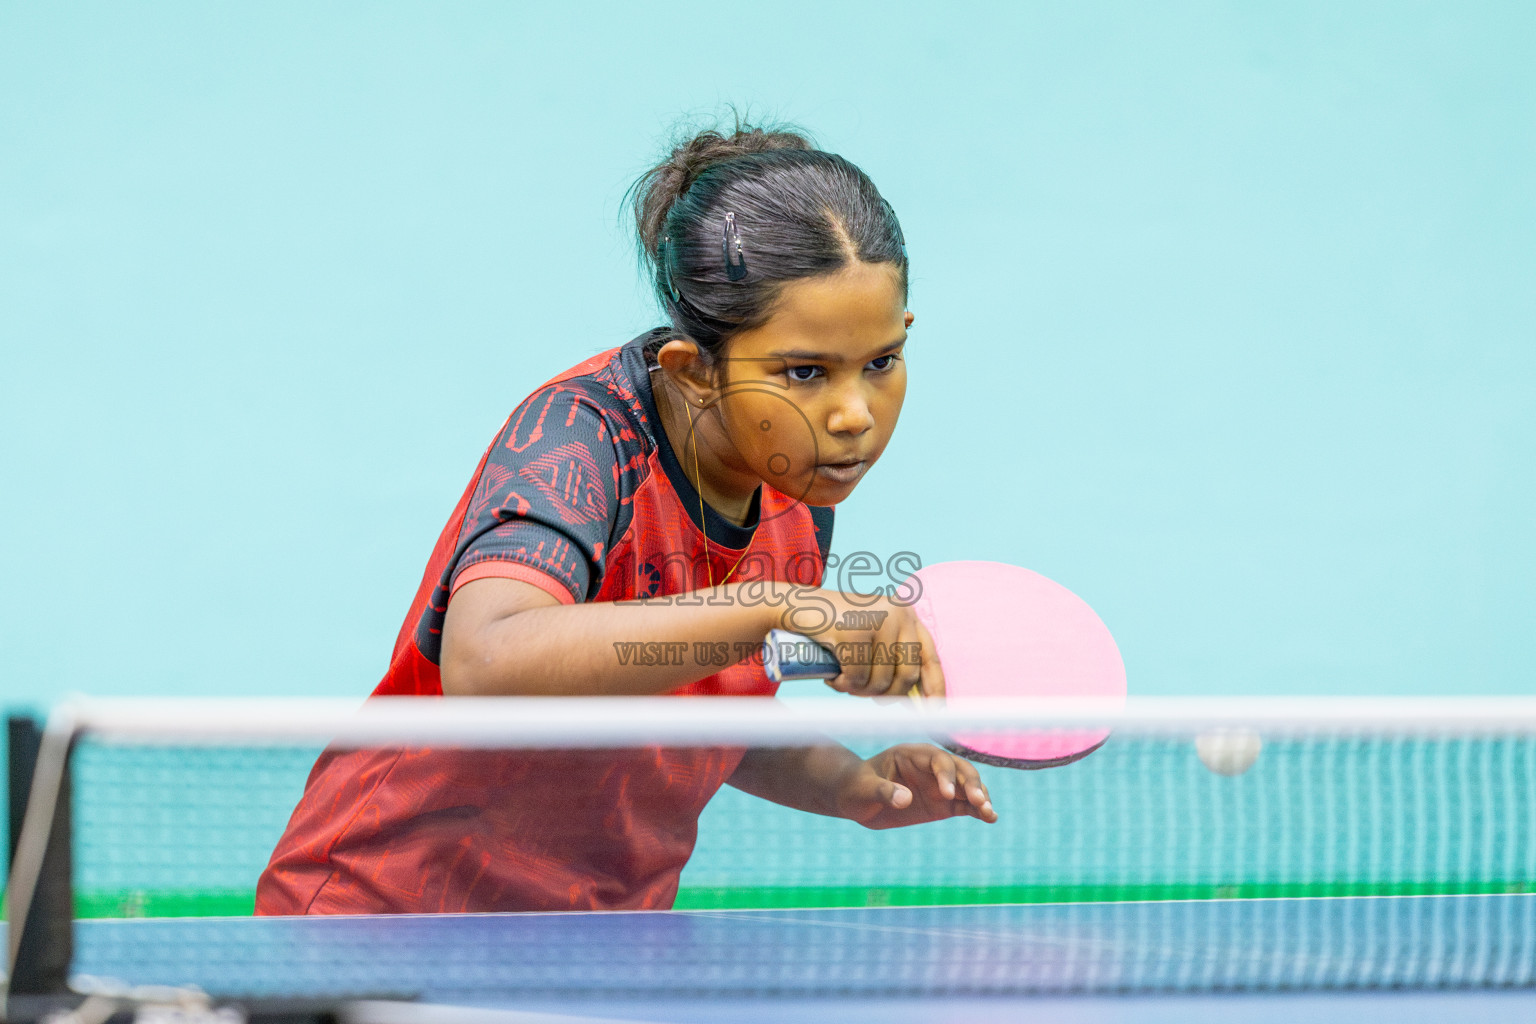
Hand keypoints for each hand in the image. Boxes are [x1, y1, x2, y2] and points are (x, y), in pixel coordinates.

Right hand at [781, 589, 945, 698]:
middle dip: (886, 695)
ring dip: (859, 691)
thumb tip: (914, 701)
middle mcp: (897, 614)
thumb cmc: (835, 627)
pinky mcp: (852, 632)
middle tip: (864, 693)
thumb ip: (893, 657)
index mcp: (906, 614)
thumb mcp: (872, 635)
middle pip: (906, 676)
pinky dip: (843, 685)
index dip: (935, 687)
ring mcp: (875, 621)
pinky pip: (856, 678)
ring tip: (843, 679)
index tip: (934, 711)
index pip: (930, 657)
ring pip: (879, 681)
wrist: (797, 607)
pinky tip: (832, 676)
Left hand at [833, 744, 995, 829]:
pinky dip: (979, 810)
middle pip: (958, 769)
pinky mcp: (943, 803)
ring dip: (980, 796)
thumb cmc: (855, 787)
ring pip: (967, 786)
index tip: (947, 794)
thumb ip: (883, 791)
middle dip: (970, 783)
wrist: (856, 799)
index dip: (945, 773)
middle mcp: (930, 767)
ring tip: (989, 812)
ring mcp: (938, 784)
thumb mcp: (863, 789)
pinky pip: (965, 805)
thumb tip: (905, 799)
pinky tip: (991, 818)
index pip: (936, 758)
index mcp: (910, 754)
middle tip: (978, 802)